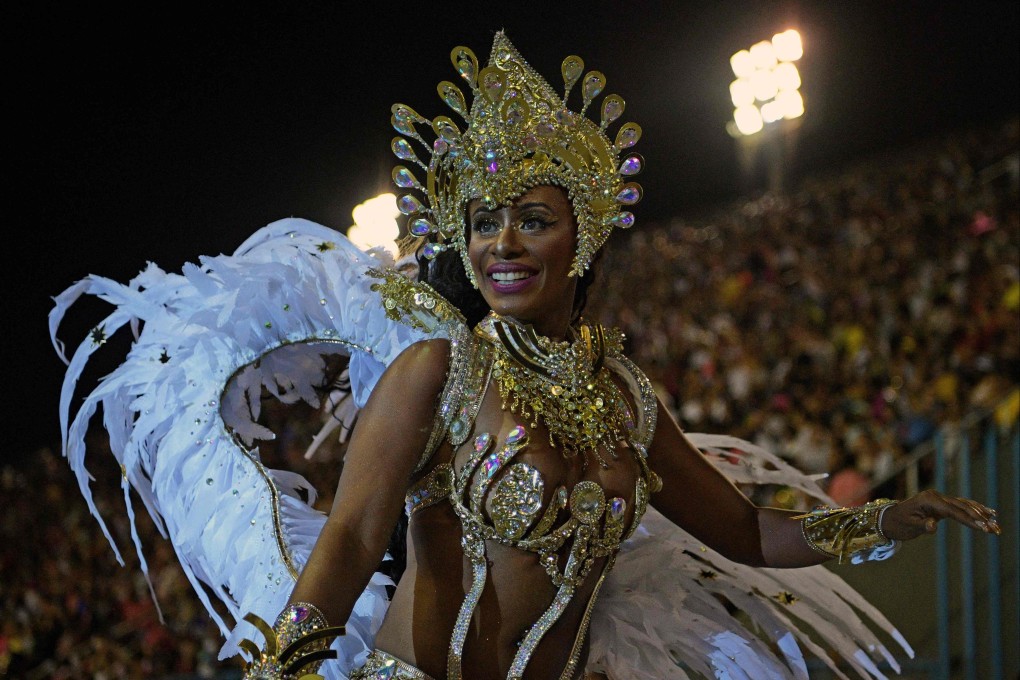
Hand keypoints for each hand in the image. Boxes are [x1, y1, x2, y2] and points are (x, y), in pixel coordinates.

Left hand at [881, 489, 999, 540]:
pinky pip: (960, 505)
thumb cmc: (898, 524)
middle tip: (995, 529)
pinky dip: (974, 508)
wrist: (889, 519)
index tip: (984, 527)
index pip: (953, 511)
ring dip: (980, 513)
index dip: (969, 519)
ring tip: (996, 522)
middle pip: (962, 506)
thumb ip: (922, 526)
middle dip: (980, 517)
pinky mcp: (941, 504)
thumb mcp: (909, 527)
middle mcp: (935, 496)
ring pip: (964, 504)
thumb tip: (933, 526)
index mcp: (928, 500)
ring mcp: (939, 499)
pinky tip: (988, 512)